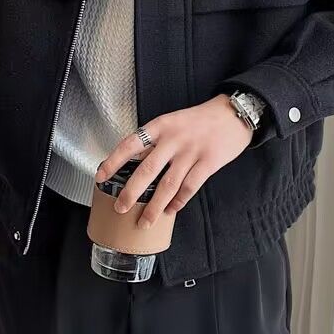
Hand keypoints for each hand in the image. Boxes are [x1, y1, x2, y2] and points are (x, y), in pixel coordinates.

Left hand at [95, 94, 252, 229]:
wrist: (233, 113)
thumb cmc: (200, 120)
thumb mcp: (173, 121)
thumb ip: (156, 140)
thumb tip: (135, 164)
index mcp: (160, 126)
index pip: (130, 144)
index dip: (113, 161)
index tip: (100, 176)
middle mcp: (173, 139)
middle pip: (147, 170)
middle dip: (131, 192)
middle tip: (120, 208)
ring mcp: (191, 151)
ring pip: (167, 184)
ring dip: (154, 206)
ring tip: (144, 220)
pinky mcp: (208, 162)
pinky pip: (189, 187)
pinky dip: (178, 201)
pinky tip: (171, 210)